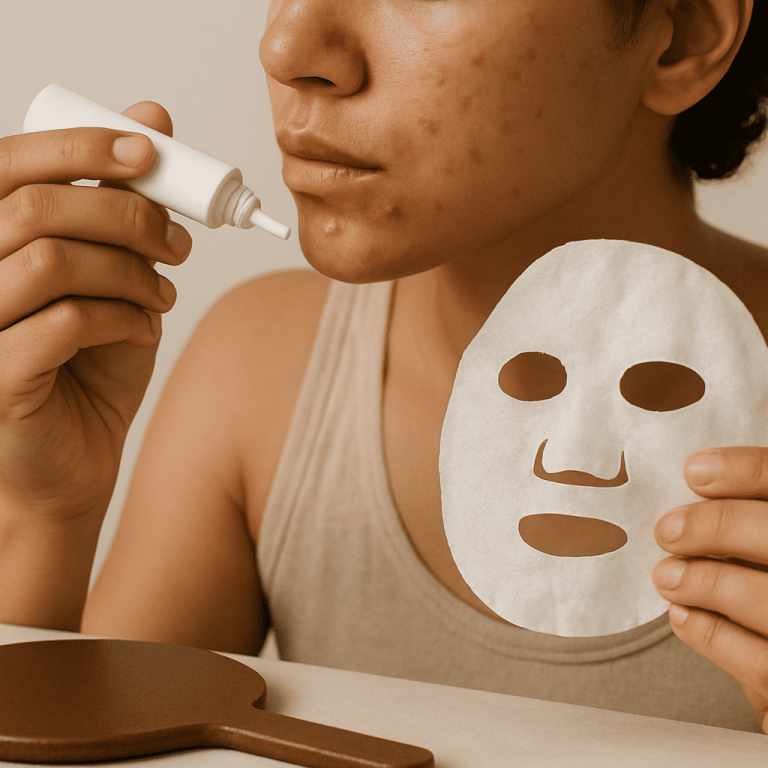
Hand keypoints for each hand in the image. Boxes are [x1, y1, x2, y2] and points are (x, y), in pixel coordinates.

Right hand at [0, 102, 191, 520]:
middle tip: (176, 244)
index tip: (150, 151)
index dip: (78, 146)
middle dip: (125, 215)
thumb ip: (116, 202)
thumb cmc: (88, 365)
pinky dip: (123, 319)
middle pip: (33, 207)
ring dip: (129, 272)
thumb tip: (150, 119)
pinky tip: (143, 331)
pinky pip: (65, 323)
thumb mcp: (110, 273)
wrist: (76, 457)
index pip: (8, 165)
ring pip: (50, 260)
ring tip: (162, 293)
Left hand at [653, 447, 767, 730]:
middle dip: (718, 527)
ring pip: (767, 601)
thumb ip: (749, 524)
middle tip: (667, 531)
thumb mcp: (762, 547)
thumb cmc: (766, 583)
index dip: (744, 471)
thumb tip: (695, 483)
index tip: (694, 470)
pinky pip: (760, 662)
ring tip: (666, 576)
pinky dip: (712, 635)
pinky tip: (682, 616)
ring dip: (706, 583)